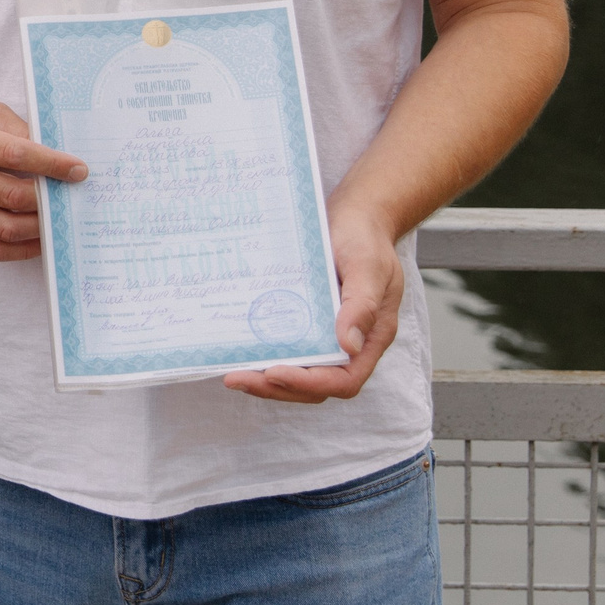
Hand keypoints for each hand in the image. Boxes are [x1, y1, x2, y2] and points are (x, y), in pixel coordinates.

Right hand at [0, 97, 86, 261]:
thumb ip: (18, 129)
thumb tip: (54, 157)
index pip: (12, 154)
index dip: (50, 164)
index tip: (78, 169)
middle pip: (9, 195)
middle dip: (48, 198)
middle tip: (71, 195)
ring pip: (2, 228)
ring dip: (38, 226)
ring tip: (58, 217)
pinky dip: (20, 250)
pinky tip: (39, 238)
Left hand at [225, 200, 403, 403]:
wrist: (356, 216)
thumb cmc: (366, 240)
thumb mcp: (369, 267)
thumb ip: (361, 305)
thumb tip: (348, 345)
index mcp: (371, 337)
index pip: (344, 380)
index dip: (310, 383)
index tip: (275, 373)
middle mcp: (348, 343)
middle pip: (316, 384)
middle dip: (277, 387)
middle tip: (237, 378)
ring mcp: (326, 334)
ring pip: (299, 370)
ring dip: (266, 378)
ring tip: (232, 373)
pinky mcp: (306, 321)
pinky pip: (287, 346)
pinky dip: (265, 352)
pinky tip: (238, 348)